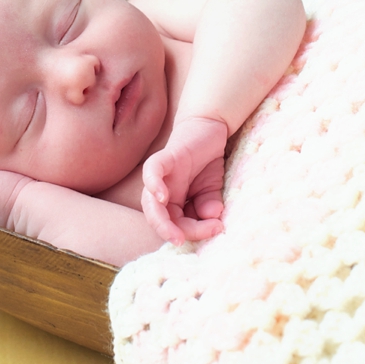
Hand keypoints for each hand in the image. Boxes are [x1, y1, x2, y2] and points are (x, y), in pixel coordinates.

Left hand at [141, 117, 227, 244]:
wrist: (208, 127)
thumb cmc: (206, 160)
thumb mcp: (212, 189)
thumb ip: (209, 205)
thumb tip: (213, 218)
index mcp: (172, 201)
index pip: (175, 224)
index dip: (192, 232)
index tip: (214, 230)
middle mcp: (162, 190)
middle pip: (157, 218)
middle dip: (173, 232)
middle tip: (193, 237)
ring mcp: (162, 175)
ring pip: (149, 202)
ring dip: (161, 221)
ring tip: (179, 233)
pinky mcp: (165, 157)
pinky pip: (152, 171)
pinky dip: (153, 184)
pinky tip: (162, 197)